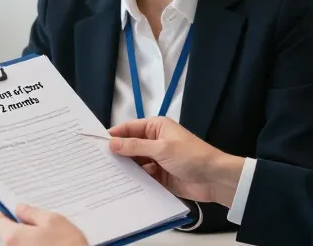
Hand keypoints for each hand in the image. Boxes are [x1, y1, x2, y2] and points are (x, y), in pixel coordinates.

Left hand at [0, 204, 87, 245]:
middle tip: (39, 218)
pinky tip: (52, 242)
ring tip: (50, 233)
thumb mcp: (53, 221)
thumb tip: (20, 209)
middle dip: (21, 223)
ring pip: (19, 242)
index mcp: (13, 237)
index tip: (12, 206)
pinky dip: (36, 244)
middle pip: (8, 232)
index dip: (3, 211)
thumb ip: (32, 213)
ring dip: (30, 235)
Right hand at [108, 117, 244, 206]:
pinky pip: (142, 176)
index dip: (114, 135)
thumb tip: (112, 143)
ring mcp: (157, 159)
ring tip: (108, 175)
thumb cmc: (192, 156)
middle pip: (130, 146)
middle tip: (99, 161)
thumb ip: (135, 146)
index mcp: (156, 127)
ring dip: (126, 168)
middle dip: (117, 153)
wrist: (215, 179)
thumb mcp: (162, 148)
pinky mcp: (160, 176)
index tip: (97, 143)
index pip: (129, 128)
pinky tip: (124, 185)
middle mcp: (155, 141)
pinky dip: (135, 180)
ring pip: (135, 162)